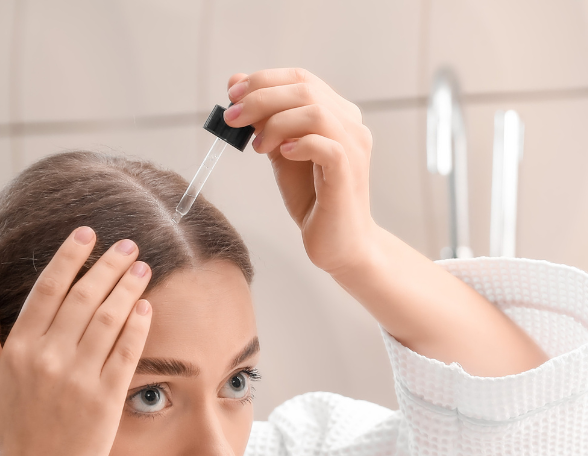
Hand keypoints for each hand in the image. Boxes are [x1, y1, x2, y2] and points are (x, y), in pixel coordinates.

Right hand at [0, 227, 152, 455]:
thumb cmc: (15, 435)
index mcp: (19, 349)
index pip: (48, 289)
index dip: (70, 257)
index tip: (87, 235)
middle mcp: (49, 358)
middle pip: (84, 297)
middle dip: (108, 265)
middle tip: (128, 245)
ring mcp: (80, 378)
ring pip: (108, 319)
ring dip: (128, 288)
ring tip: (143, 267)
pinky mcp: (107, 398)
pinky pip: (126, 353)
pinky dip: (138, 326)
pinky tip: (147, 307)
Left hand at [224, 69, 376, 276]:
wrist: (339, 245)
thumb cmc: (314, 201)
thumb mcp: (282, 153)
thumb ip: (265, 121)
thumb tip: (236, 83)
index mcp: (338, 115)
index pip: (300, 79)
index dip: (263, 81)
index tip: (233, 96)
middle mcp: (351, 126)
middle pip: (304, 90)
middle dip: (261, 99)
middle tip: (234, 118)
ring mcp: (354, 149)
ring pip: (315, 112)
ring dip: (276, 123)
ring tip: (257, 146)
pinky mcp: (348, 174)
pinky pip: (325, 146)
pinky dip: (299, 144)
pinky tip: (282, 154)